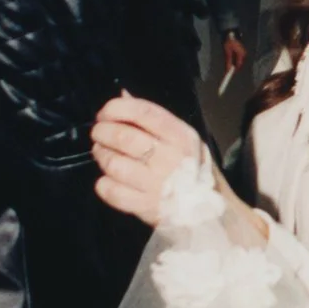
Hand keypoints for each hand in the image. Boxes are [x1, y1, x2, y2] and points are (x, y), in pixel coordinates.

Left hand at [91, 94, 211, 224]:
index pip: (144, 113)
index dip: (117, 109)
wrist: (210, 212)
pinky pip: (112, 192)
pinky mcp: (146, 207)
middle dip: (103, 132)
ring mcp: (157, 184)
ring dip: (101, 155)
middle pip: (124, 137)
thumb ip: (153, 118)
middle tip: (98, 134)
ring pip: (114, 164)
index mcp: (181, 137)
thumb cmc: (193, 169)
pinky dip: (103, 184)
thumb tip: (123, 95)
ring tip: (102, 154)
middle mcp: (170, 159)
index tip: (104, 113)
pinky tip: (107, 180)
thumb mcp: (182, 139)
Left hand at [221, 33, 249, 76]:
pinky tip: (230, 58)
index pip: (238, 65)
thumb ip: (228, 61)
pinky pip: (238, 57)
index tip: (229, 73)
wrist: (231, 33)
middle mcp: (244, 54)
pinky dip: (234, 59)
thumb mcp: (227, 52)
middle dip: (234, 66)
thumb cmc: (229, 42)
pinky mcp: (241, 50)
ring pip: (238, 60)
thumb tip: (228, 69)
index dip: (234, 70)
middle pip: (239, 63)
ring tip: (228, 62)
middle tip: (228, 68)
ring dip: (234, 62)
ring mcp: (243, 52)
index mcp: (241, 54)